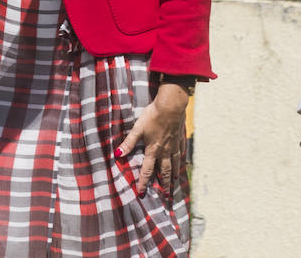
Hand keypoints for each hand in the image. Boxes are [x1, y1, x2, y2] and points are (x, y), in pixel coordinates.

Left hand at [117, 80, 188, 194]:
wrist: (171, 105)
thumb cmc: (153, 115)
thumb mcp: (138, 128)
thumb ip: (129, 142)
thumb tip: (117, 155)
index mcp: (153, 150)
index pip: (147, 170)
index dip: (143, 183)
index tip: (142, 194)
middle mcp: (165, 151)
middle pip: (164, 171)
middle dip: (163, 184)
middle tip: (165, 195)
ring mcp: (174, 145)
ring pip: (175, 163)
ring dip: (173, 174)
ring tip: (174, 181)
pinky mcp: (180, 137)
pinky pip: (181, 152)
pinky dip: (181, 159)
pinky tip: (182, 161)